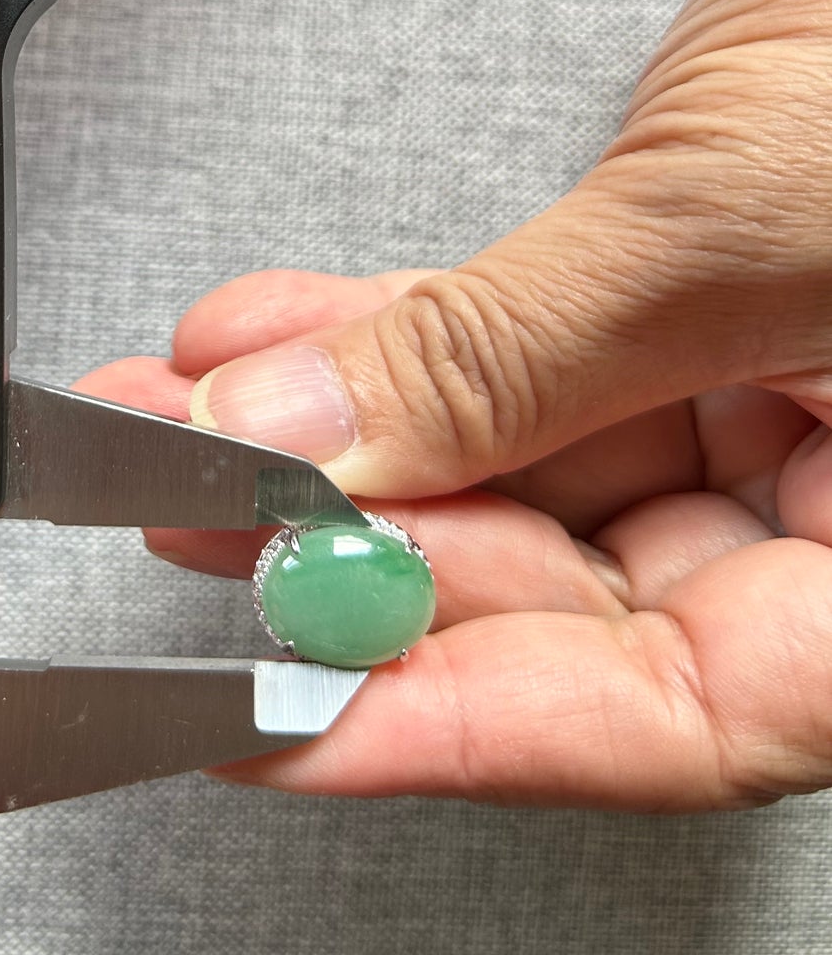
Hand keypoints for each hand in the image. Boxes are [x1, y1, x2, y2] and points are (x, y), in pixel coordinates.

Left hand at [86, 0, 831, 809]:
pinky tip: (270, 351)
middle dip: (363, 561)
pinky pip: (517, 362)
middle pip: (578, 605)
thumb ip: (509, 358)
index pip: (678, 714)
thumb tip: (299, 451)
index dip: (455, 727)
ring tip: (188, 426)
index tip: (273, 717)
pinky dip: (389, 352)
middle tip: (205, 524)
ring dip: (343, 448)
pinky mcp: (687, 303)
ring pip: (522, 476)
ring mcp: (767, 402)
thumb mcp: (736, 226)